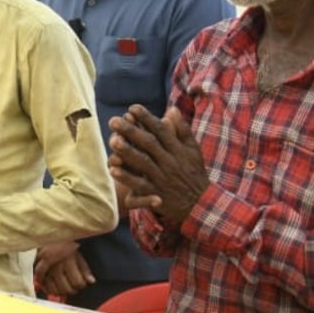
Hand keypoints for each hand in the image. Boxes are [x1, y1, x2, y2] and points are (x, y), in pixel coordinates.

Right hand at [34, 240, 93, 297]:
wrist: (51, 231)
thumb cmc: (66, 242)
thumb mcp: (78, 253)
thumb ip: (84, 268)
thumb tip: (91, 281)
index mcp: (69, 260)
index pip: (77, 282)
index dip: (81, 285)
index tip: (81, 284)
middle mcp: (57, 264)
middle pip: (65, 287)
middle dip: (71, 290)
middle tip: (73, 288)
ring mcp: (46, 265)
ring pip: (52, 286)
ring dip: (58, 291)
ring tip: (63, 289)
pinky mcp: (38, 263)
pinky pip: (40, 278)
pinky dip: (44, 285)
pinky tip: (48, 287)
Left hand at [107, 105, 206, 226]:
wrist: (201, 204)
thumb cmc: (193, 173)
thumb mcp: (193, 150)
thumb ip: (182, 130)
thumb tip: (172, 109)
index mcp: (178, 150)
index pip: (162, 131)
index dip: (147, 118)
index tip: (132, 108)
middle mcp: (170, 162)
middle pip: (149, 144)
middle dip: (132, 131)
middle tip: (113, 120)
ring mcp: (163, 178)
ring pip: (143, 163)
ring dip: (128, 152)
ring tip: (112, 140)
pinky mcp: (156, 193)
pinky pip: (140, 184)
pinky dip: (126, 178)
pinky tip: (113, 169)